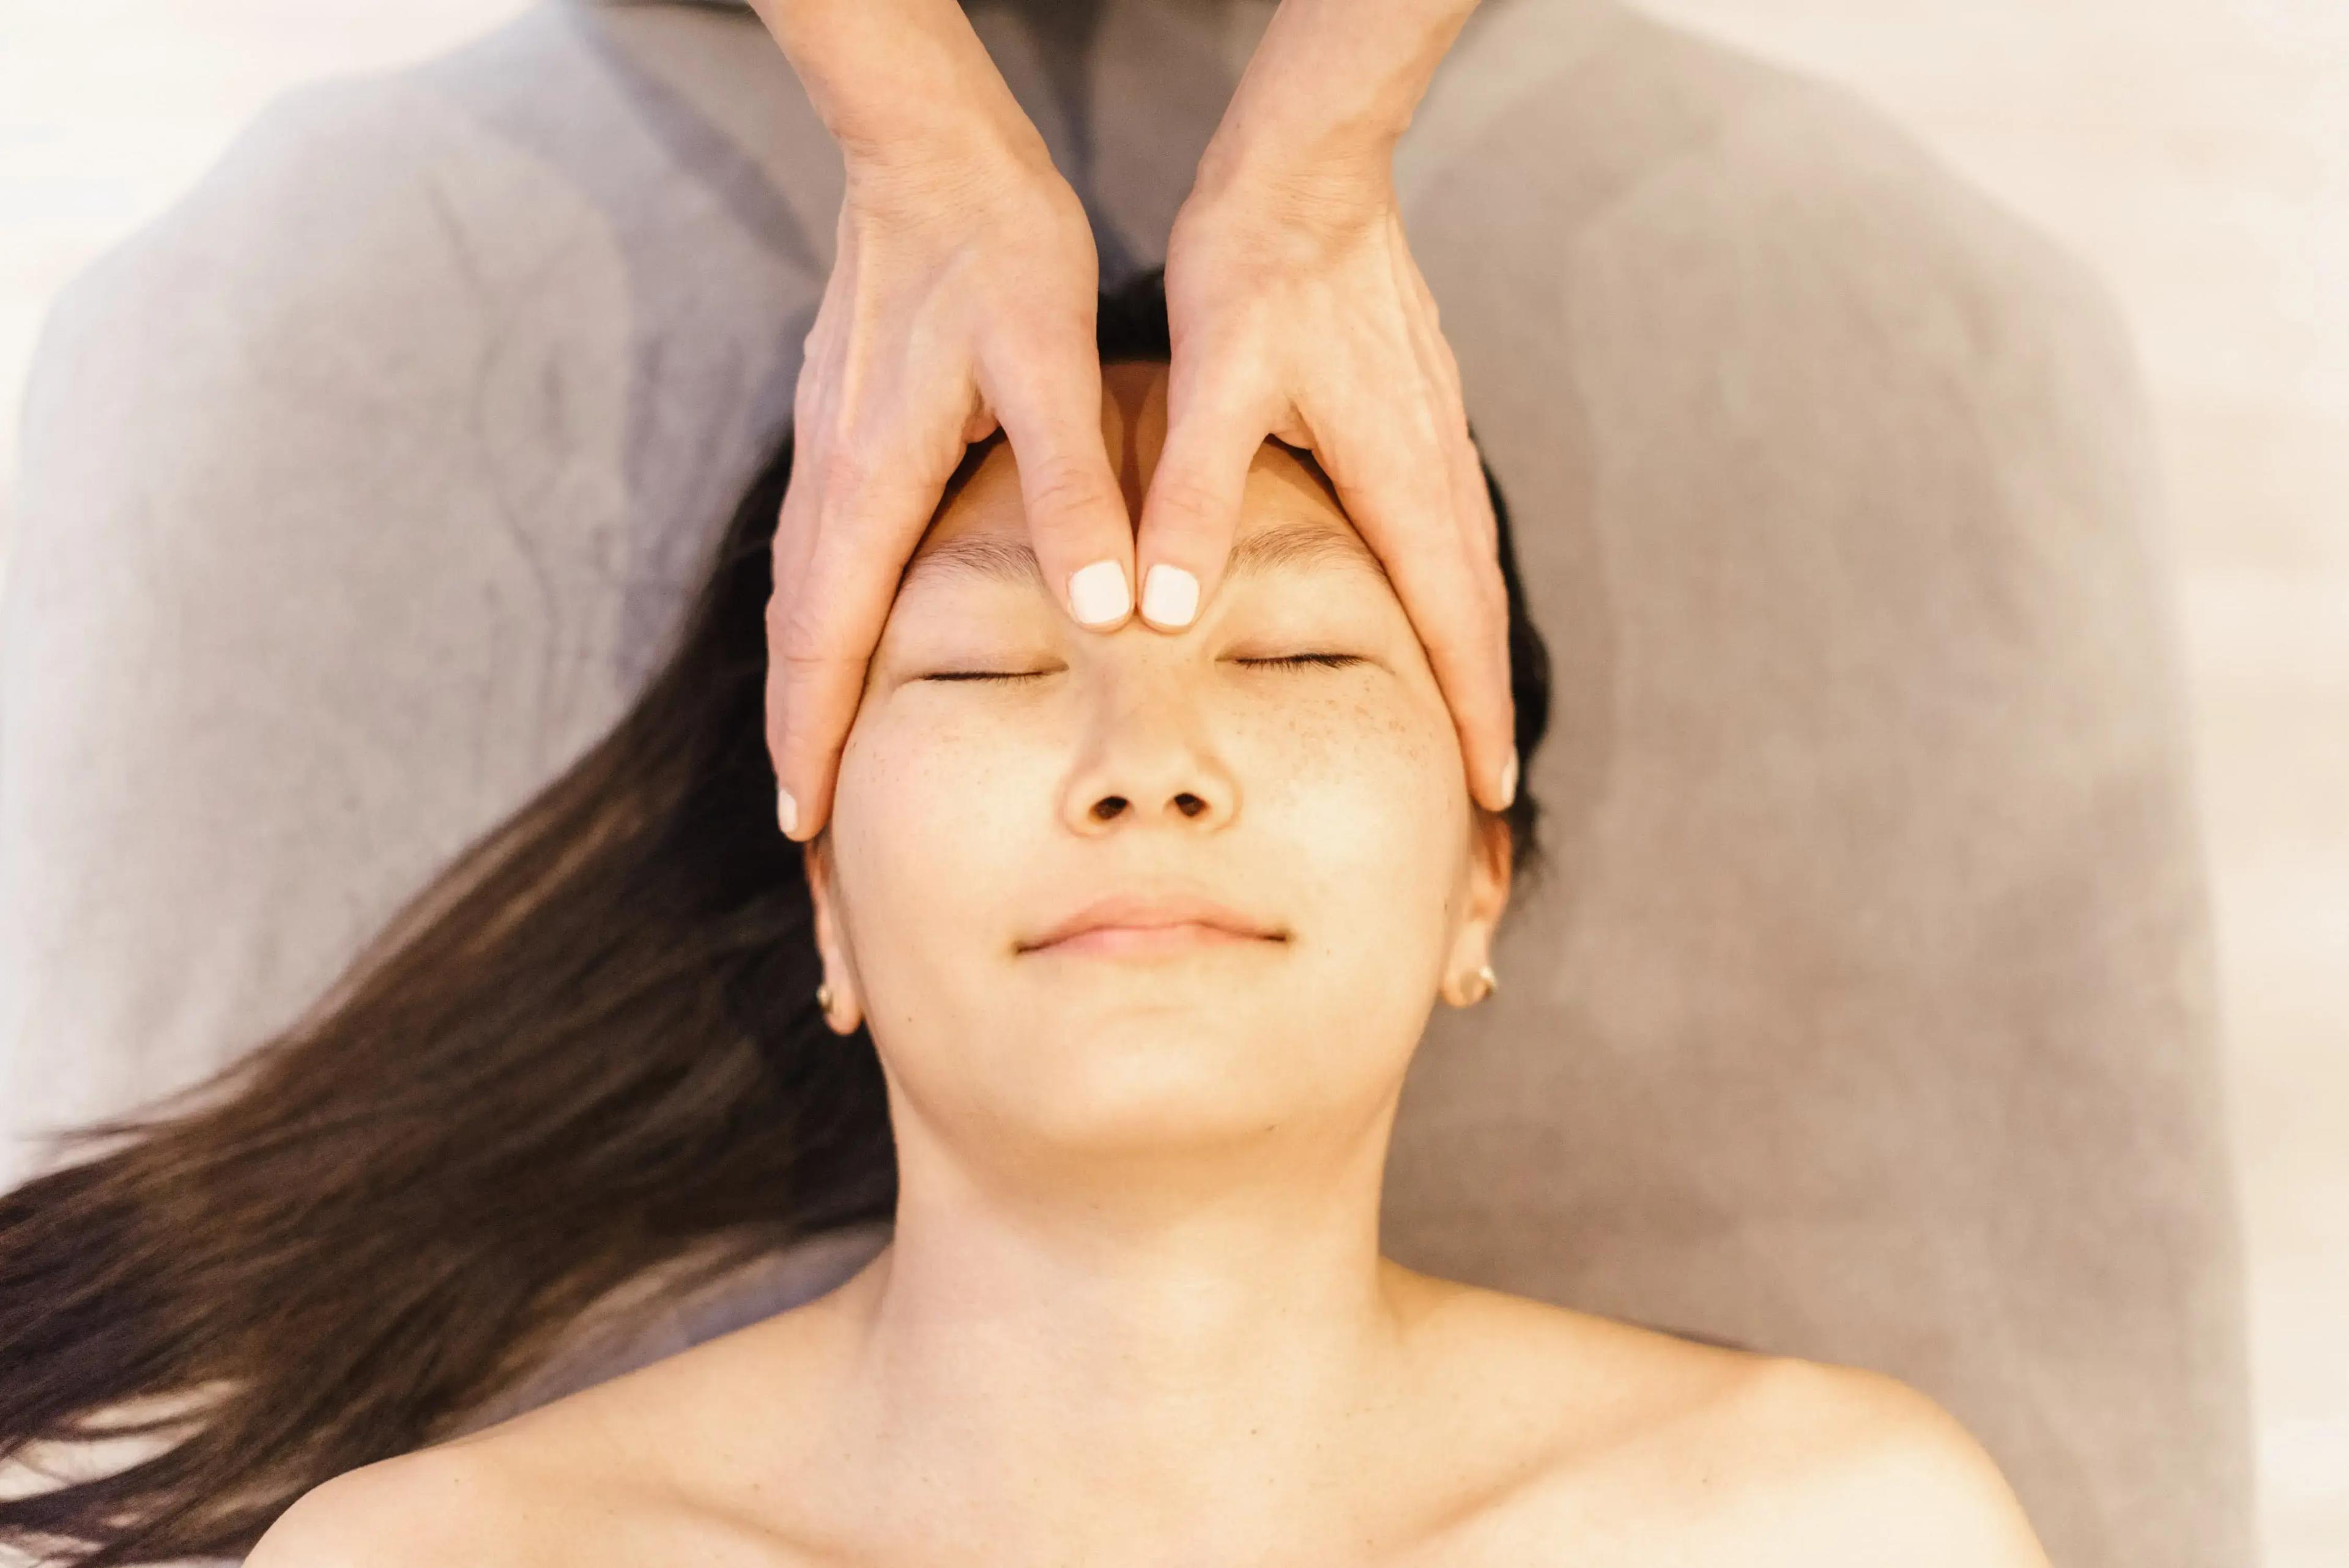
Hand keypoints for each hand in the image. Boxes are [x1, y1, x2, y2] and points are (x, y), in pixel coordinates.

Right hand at [765, 138, 1130, 840]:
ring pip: (801, 607)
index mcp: (872, 482)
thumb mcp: (1052, 363)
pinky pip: (820, 564)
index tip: (806, 830)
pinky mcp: (845, 435)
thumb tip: (1104, 610)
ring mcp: (828, 457)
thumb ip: (1072, 489)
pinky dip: (822, 633)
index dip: (815, 741)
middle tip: (807, 843)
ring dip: (805, 695)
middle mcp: (831, 481)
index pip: (828, 644)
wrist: (931, 152)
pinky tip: (852, 654)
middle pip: (797, 645)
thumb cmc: (995, 248)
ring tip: (822, 778)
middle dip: (799, 747)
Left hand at [1140, 146, 1517, 811]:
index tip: (1484, 796)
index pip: (1452, 624)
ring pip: (1466, 572)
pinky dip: (1450, 591)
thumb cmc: (1258, 266)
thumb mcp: (1213, 383)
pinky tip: (1422, 606)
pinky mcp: (1415, 415)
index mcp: (1399, 477)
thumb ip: (1194, 497)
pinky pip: (1447, 529)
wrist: (1308, 166)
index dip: (1471, 715)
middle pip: (1475, 614)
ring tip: (1463, 723)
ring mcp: (1434, 439)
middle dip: (1481, 707)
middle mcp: (1434, 467)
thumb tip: (1167, 610)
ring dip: (1470, 652)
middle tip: (1484, 797)